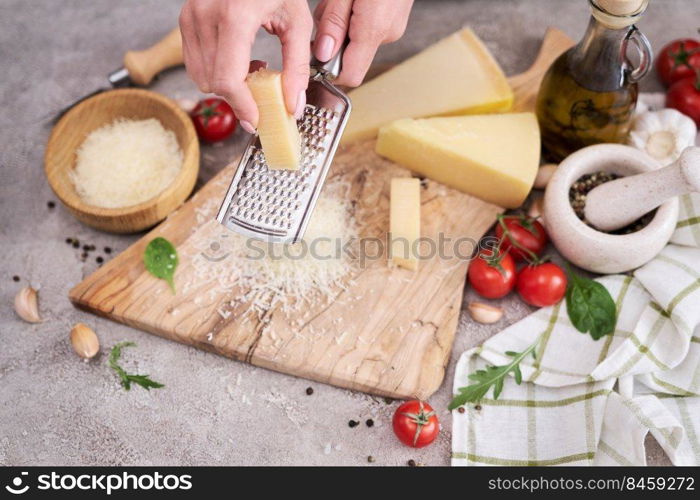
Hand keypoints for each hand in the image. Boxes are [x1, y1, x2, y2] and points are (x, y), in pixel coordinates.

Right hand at [179, 0, 312, 132]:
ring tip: (252, 69)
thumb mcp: (297, 21)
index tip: (256, 120)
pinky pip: (195, 62)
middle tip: (263, 90)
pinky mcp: (185, 18)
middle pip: (213, 82)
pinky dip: (216, 70)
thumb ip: (297, 66)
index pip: (227, 79)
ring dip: (227, 84)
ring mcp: (191, 16)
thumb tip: (293, 105)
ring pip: (201, 76)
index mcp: (234, 17)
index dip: (241, 106)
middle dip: (238, 96)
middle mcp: (206, 16)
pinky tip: (237, 59)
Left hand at [313, 0, 413, 86]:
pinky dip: (353, 20)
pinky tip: (351, 0)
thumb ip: (333, 23)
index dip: (329, 72)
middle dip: (332, 42)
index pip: (350, 76)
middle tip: (328, 12)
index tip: (314, 54)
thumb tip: (323, 54)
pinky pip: (366, 31)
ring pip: (357, 43)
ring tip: (340, 1)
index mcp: (374, 29)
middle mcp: (387, 34)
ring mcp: (393, 28)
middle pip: (351, 59)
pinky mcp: (393, 21)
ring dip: (341, 28)